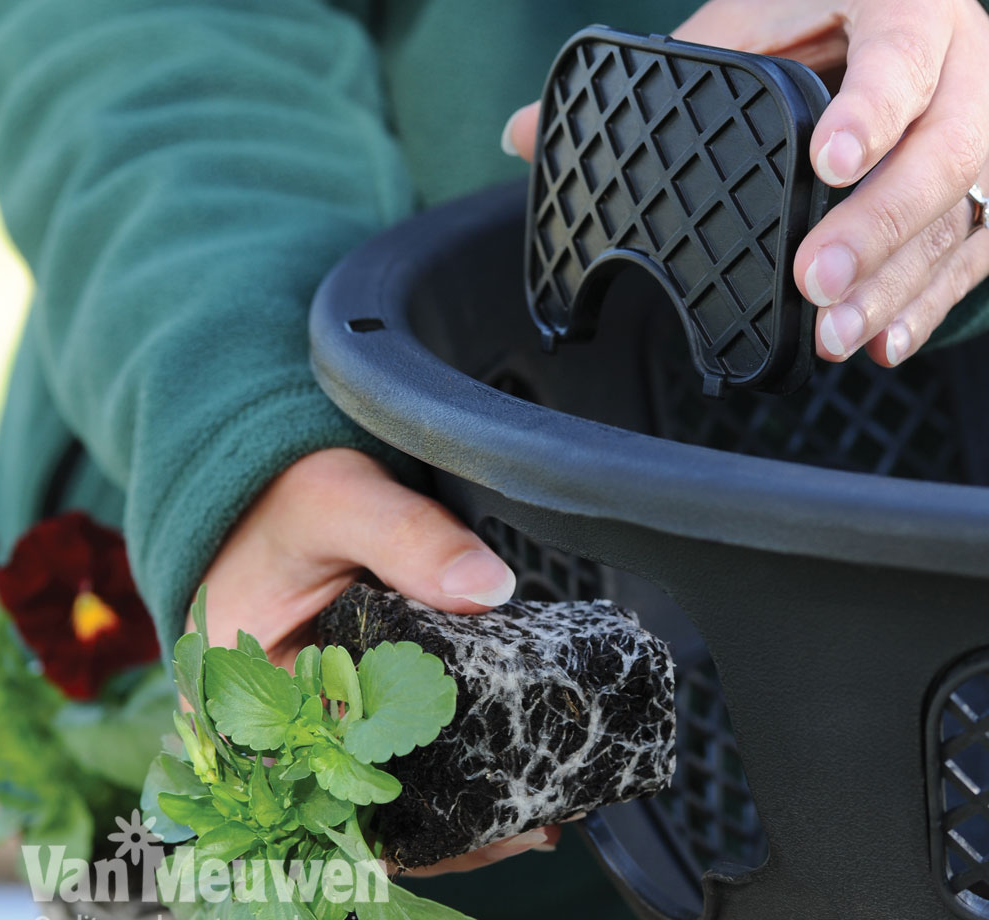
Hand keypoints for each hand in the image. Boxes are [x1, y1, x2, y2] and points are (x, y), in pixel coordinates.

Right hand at [191, 447, 557, 872]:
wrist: (273, 493)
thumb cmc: (282, 499)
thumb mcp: (339, 501)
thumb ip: (407, 537)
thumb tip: (488, 588)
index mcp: (238, 699)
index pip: (320, 786)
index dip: (401, 815)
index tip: (478, 818)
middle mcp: (263, 732)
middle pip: (354, 807)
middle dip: (438, 828)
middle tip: (525, 828)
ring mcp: (304, 727)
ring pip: (375, 799)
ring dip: (445, 816)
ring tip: (529, 822)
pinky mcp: (337, 713)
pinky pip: (386, 764)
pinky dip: (438, 780)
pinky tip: (495, 793)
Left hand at [502, 0, 988, 367]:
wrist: (902, 16)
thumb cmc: (818, 19)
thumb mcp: (740, 31)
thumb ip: (654, 80)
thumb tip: (521, 134)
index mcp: (902, 4)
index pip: (902, 53)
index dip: (871, 110)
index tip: (827, 164)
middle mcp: (961, 65)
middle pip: (951, 146)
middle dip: (881, 223)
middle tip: (814, 281)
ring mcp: (985, 129)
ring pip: (965, 212)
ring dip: (898, 283)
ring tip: (836, 337)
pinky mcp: (987, 190)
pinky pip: (976, 250)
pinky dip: (927, 303)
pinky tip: (884, 342)